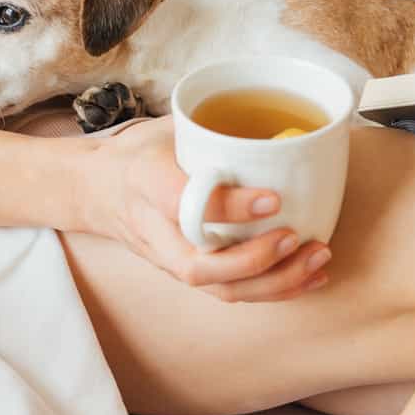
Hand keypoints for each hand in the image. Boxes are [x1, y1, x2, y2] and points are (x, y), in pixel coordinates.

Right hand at [87, 116, 331, 301]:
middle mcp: (155, 231)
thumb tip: (277, 122)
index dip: (229, 207)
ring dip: (274, 282)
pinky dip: (275, 289)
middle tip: (296, 237)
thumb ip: (210, 126)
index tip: (273, 198)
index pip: (184, 203)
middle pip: (200, 267)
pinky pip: (231, 292)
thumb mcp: (166, 127)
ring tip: (317, 258)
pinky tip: (310, 276)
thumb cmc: (140, 154)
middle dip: (255, 260)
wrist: (97, 191)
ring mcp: (170, 259)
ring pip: (220, 289)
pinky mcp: (188, 274)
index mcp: (146, 181)